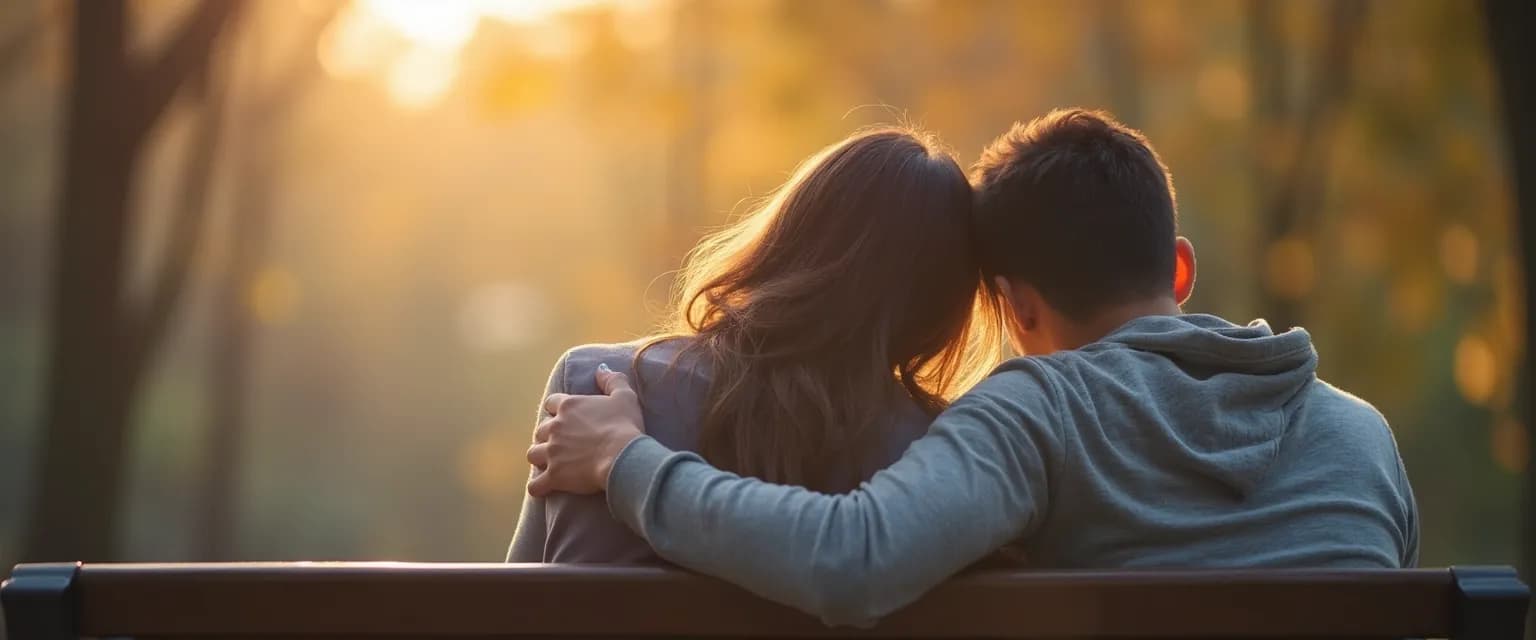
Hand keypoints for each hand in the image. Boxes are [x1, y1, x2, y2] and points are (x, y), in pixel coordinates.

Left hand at [527, 365, 644, 496]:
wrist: (622, 456)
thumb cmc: (625, 425)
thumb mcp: (625, 396)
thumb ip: (611, 379)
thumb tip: (601, 368)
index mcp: (568, 406)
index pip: (551, 403)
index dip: (556, 410)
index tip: (564, 417)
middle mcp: (554, 427)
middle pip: (539, 430)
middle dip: (547, 436)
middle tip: (560, 443)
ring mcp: (551, 453)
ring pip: (532, 454)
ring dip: (540, 458)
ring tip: (550, 463)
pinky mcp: (554, 475)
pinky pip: (535, 484)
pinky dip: (538, 486)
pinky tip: (544, 487)